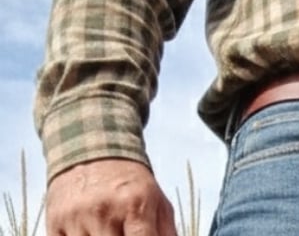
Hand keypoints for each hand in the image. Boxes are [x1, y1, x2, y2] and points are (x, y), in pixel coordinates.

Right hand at [46, 158, 177, 235]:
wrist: (92, 151)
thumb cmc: (130, 183)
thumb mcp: (156, 200)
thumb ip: (166, 232)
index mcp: (137, 204)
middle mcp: (105, 211)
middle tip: (123, 232)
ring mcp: (77, 219)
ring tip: (109, 229)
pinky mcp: (54, 225)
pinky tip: (88, 232)